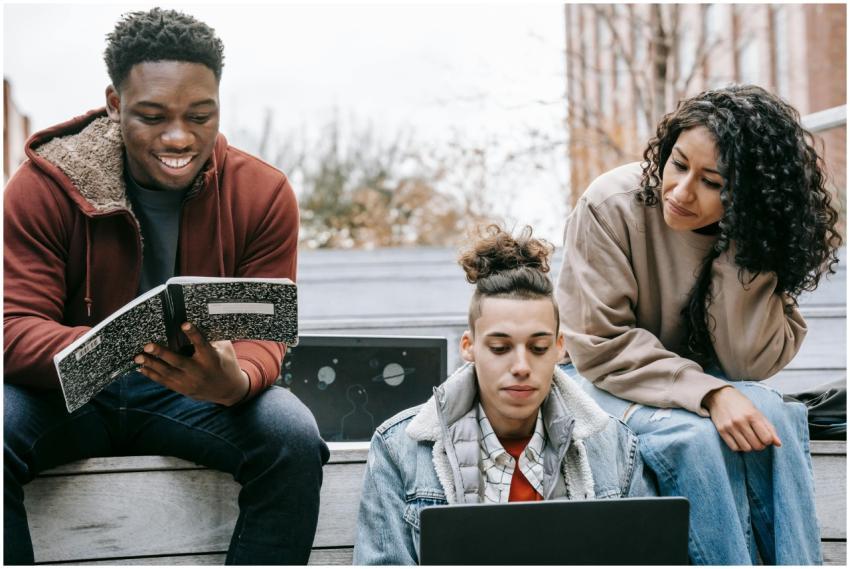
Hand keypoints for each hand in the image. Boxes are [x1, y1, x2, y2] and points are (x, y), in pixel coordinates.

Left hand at [134, 322, 249, 405]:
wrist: (228, 390)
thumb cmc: (226, 363)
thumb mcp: (225, 350)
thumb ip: (213, 339)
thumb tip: (198, 322)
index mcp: (211, 359)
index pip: (201, 344)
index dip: (193, 334)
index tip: (184, 324)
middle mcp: (199, 371)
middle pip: (178, 362)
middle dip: (162, 353)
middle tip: (147, 346)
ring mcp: (190, 382)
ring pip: (168, 373)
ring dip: (152, 364)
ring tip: (138, 357)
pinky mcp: (183, 389)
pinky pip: (165, 382)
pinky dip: (152, 375)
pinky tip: (141, 368)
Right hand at [702, 386, 781, 451]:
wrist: (719, 396)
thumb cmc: (740, 403)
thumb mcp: (757, 412)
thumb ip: (769, 428)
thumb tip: (778, 444)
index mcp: (752, 415)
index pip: (766, 438)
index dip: (768, 441)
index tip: (765, 438)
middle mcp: (741, 421)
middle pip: (757, 445)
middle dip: (760, 445)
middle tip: (757, 439)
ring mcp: (730, 427)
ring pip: (746, 448)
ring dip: (750, 447)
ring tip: (748, 440)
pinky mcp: (721, 431)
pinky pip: (734, 447)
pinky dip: (739, 447)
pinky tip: (740, 440)